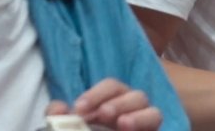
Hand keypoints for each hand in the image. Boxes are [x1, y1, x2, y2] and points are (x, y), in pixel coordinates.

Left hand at [46, 78, 162, 130]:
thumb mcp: (65, 127)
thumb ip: (58, 117)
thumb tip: (58, 109)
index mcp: (113, 103)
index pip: (112, 86)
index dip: (97, 94)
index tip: (79, 109)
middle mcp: (132, 111)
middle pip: (136, 95)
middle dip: (119, 103)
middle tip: (102, 115)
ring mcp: (143, 124)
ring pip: (154, 111)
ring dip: (138, 115)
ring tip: (122, 124)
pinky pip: (156, 123)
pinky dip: (145, 122)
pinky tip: (129, 129)